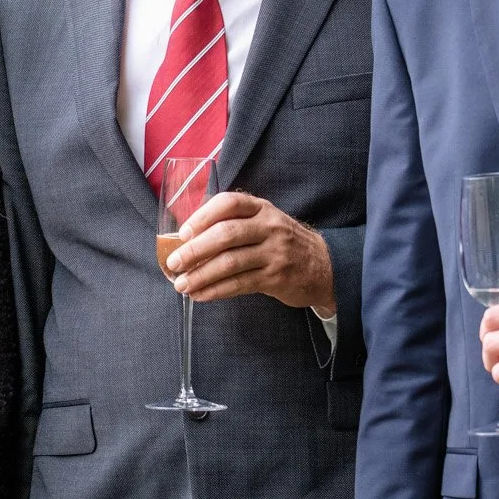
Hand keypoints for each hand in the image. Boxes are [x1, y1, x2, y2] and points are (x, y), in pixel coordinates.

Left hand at [166, 192, 334, 314]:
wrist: (324, 265)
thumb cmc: (282, 242)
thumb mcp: (264, 222)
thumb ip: (234, 223)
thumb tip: (187, 238)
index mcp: (261, 208)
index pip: (229, 203)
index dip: (203, 215)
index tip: (183, 232)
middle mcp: (269, 227)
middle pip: (226, 235)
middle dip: (195, 250)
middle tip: (173, 263)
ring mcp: (274, 253)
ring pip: (230, 263)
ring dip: (201, 276)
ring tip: (182, 285)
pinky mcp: (276, 278)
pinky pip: (240, 284)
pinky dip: (216, 291)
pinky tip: (200, 295)